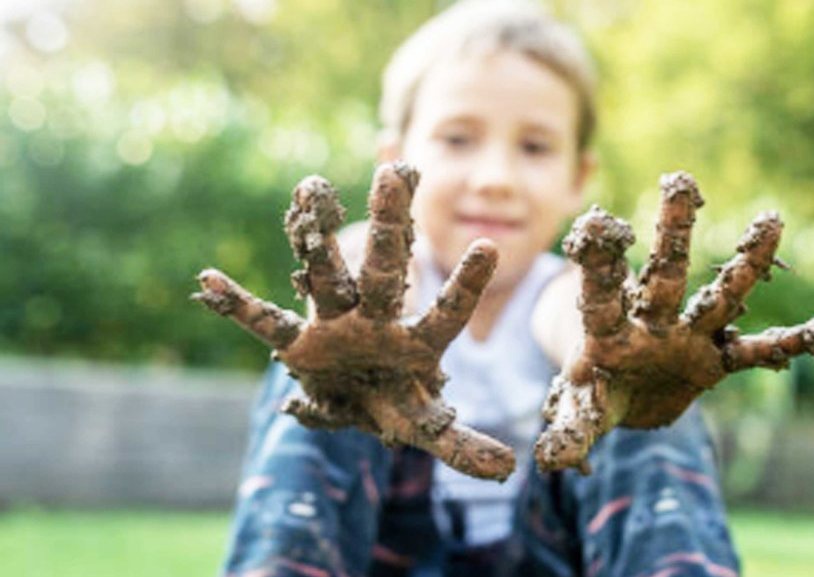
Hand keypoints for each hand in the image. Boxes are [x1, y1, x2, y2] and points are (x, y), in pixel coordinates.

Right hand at [193, 162, 515, 480]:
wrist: (355, 401)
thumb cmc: (399, 403)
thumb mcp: (427, 425)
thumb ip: (462, 443)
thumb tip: (509, 468)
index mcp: (417, 341)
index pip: (447, 312)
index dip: (466, 287)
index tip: (488, 247)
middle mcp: (377, 319)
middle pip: (384, 270)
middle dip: (388, 227)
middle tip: (392, 174)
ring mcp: (337, 323)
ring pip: (328, 274)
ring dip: (317, 236)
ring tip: (311, 187)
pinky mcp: (300, 342)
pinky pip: (266, 323)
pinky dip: (238, 306)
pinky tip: (209, 280)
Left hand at [534, 171, 813, 472]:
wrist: (623, 398)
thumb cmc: (594, 392)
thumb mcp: (580, 410)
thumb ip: (570, 429)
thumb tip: (549, 460)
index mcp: (609, 331)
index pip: (602, 292)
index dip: (600, 261)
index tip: (596, 221)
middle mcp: (652, 323)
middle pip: (664, 273)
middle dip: (673, 232)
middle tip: (681, 180)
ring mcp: (687, 337)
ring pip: (718, 296)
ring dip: (744, 265)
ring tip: (771, 220)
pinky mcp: (713, 360)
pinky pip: (754, 353)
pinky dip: (785, 347)